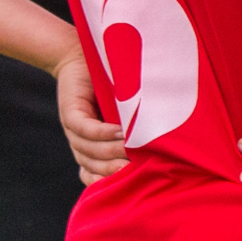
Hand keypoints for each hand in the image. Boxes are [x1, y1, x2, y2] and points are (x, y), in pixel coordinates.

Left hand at [56, 51, 127, 182]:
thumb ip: (137, 129)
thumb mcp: (125, 112)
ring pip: (89, 149)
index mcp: (90, 148)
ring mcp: (72, 128)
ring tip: (133, 149)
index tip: (136, 184)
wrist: (83, 56)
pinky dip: (102, 132)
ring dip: (111, 151)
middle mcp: (79, 142)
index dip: (110, 183)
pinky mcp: (69, 110)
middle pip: (93, 166)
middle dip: (115, 170)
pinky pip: (84, 128)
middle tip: (140, 171)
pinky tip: (120, 132)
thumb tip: (172, 147)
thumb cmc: (112, 85)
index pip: (94, 176)